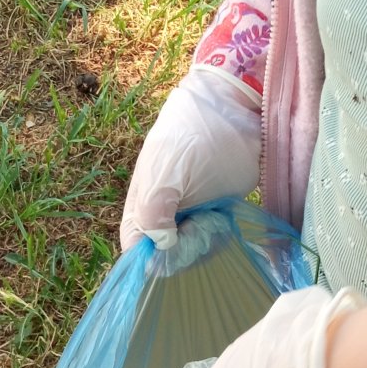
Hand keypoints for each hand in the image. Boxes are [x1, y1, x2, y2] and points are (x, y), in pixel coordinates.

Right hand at [120, 67, 261, 251]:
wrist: (231, 108)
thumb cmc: (191, 138)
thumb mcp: (165, 174)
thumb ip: (152, 213)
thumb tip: (159, 246)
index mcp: (142, 206)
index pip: (135, 248)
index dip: (149, 259)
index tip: (171, 251)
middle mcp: (163, 215)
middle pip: (166, 256)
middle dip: (183, 250)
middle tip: (199, 226)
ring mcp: (190, 214)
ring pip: (192, 251)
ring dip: (204, 243)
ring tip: (213, 218)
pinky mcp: (215, 211)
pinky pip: (213, 240)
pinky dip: (219, 237)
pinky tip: (224, 219)